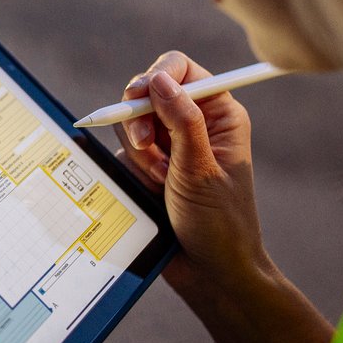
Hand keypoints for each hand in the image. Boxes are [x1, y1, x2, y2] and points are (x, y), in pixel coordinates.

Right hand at [114, 51, 268, 300]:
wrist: (210, 272)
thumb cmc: (219, 224)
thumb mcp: (199, 169)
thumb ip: (181, 120)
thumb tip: (159, 79)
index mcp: (218, 115)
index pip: (181, 69)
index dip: (157, 77)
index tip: (140, 97)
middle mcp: (193, 124)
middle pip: (147, 94)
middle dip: (141, 123)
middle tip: (147, 149)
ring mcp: (169, 147)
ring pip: (130, 126)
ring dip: (138, 154)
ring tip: (159, 182)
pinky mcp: (148, 168)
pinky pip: (123, 154)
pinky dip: (131, 172)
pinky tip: (152, 194)